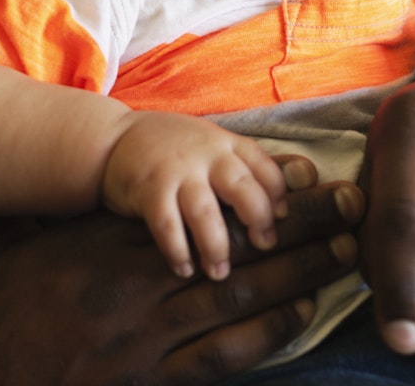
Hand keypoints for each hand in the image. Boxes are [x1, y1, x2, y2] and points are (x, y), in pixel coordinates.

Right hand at [0, 159, 364, 385]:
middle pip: (240, 251)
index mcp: (107, 245)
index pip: (200, 209)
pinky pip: (222, 356)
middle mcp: (137, 286)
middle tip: (354, 210)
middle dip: (302, 230)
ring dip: (300, 277)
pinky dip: (268, 335)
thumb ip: (34, 208)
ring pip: (242, 301)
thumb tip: (45, 177)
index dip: (256, 195)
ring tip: (345, 256)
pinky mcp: (150, 380)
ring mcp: (147, 338)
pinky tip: (301, 316)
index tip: (304, 178)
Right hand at [103, 112, 287, 279]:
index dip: (279, 197)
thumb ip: (248, 168)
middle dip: (258, 220)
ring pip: (205, 212)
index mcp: (227, 145)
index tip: (283, 223)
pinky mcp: (147, 189)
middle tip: (263, 249)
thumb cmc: (174, 150)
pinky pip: (165, 224)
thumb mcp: (213, 147)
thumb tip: (302, 190)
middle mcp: (205, 155)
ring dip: (217, 245)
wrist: (112, 141)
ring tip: (220, 273)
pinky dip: (177, 249)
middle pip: (242, 187)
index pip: (266, 168)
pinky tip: (184, 268)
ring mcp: (176, 171)